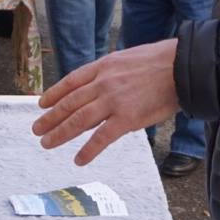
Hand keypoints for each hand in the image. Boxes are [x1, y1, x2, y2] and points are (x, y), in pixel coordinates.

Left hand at [33, 40, 179, 165]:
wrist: (183, 66)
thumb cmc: (162, 62)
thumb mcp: (128, 59)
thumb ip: (112, 73)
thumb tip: (102, 87)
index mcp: (103, 66)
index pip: (70, 82)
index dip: (53, 94)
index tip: (41, 103)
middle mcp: (103, 83)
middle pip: (69, 103)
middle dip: (50, 117)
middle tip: (36, 129)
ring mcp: (113, 101)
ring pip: (78, 120)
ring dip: (59, 133)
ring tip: (46, 143)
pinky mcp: (127, 118)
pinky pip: (102, 137)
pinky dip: (88, 150)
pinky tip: (78, 160)